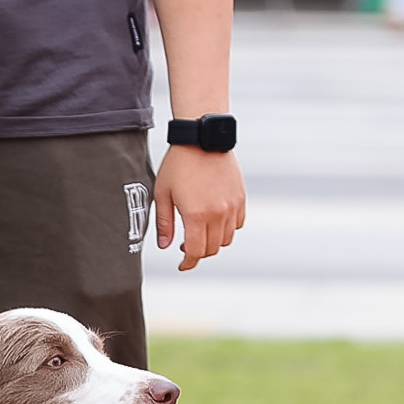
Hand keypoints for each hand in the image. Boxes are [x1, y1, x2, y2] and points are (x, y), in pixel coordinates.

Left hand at [155, 147, 244, 270]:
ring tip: (200, 232)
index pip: (195, 252)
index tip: (182, 265)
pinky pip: (237, 224)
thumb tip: (165, 245)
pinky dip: (227, 229)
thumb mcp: (163, 194)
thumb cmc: (178, 164)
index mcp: (196, 215)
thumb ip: (164, 223)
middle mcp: (217, 214)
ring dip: (213, 242)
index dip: (188, 263)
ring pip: (226, 239)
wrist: (202, 138)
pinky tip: (214, 221)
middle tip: (185, 246)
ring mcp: (232, 206)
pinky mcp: (240, 197)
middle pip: (211, 249)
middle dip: (198, 253)